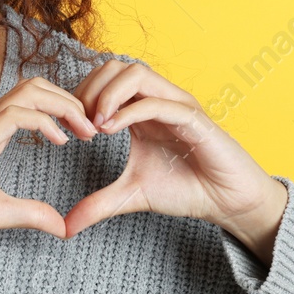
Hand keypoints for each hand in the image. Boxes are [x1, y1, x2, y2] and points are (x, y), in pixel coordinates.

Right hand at [0, 77, 100, 263]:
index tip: (84, 134)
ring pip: (29, 92)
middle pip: (35, 85)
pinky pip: (16, 115)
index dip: (63, 108)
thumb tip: (61, 226)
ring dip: (64, 107)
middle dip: (70, 101)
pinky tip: (60, 141)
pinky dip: (45, 122)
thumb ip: (29, 214)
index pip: (32, 99)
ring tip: (83, 132)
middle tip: (92, 129)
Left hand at [61, 59, 288, 261]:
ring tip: (95, 127)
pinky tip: (109, 131)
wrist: (227, 202)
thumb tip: (66, 227)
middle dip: (89, 91)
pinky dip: (130, 111)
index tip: (67, 128)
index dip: (79, 96)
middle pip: (115, 66)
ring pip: (137, 74)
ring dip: (108, 95)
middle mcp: (158, 100)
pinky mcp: (194, 120)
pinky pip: (159, 103)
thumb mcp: (131, 196)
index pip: (103, 78)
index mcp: (141, 109)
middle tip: (79, 125)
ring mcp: (177, 106)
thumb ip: (98, 205)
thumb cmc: (186, 189)